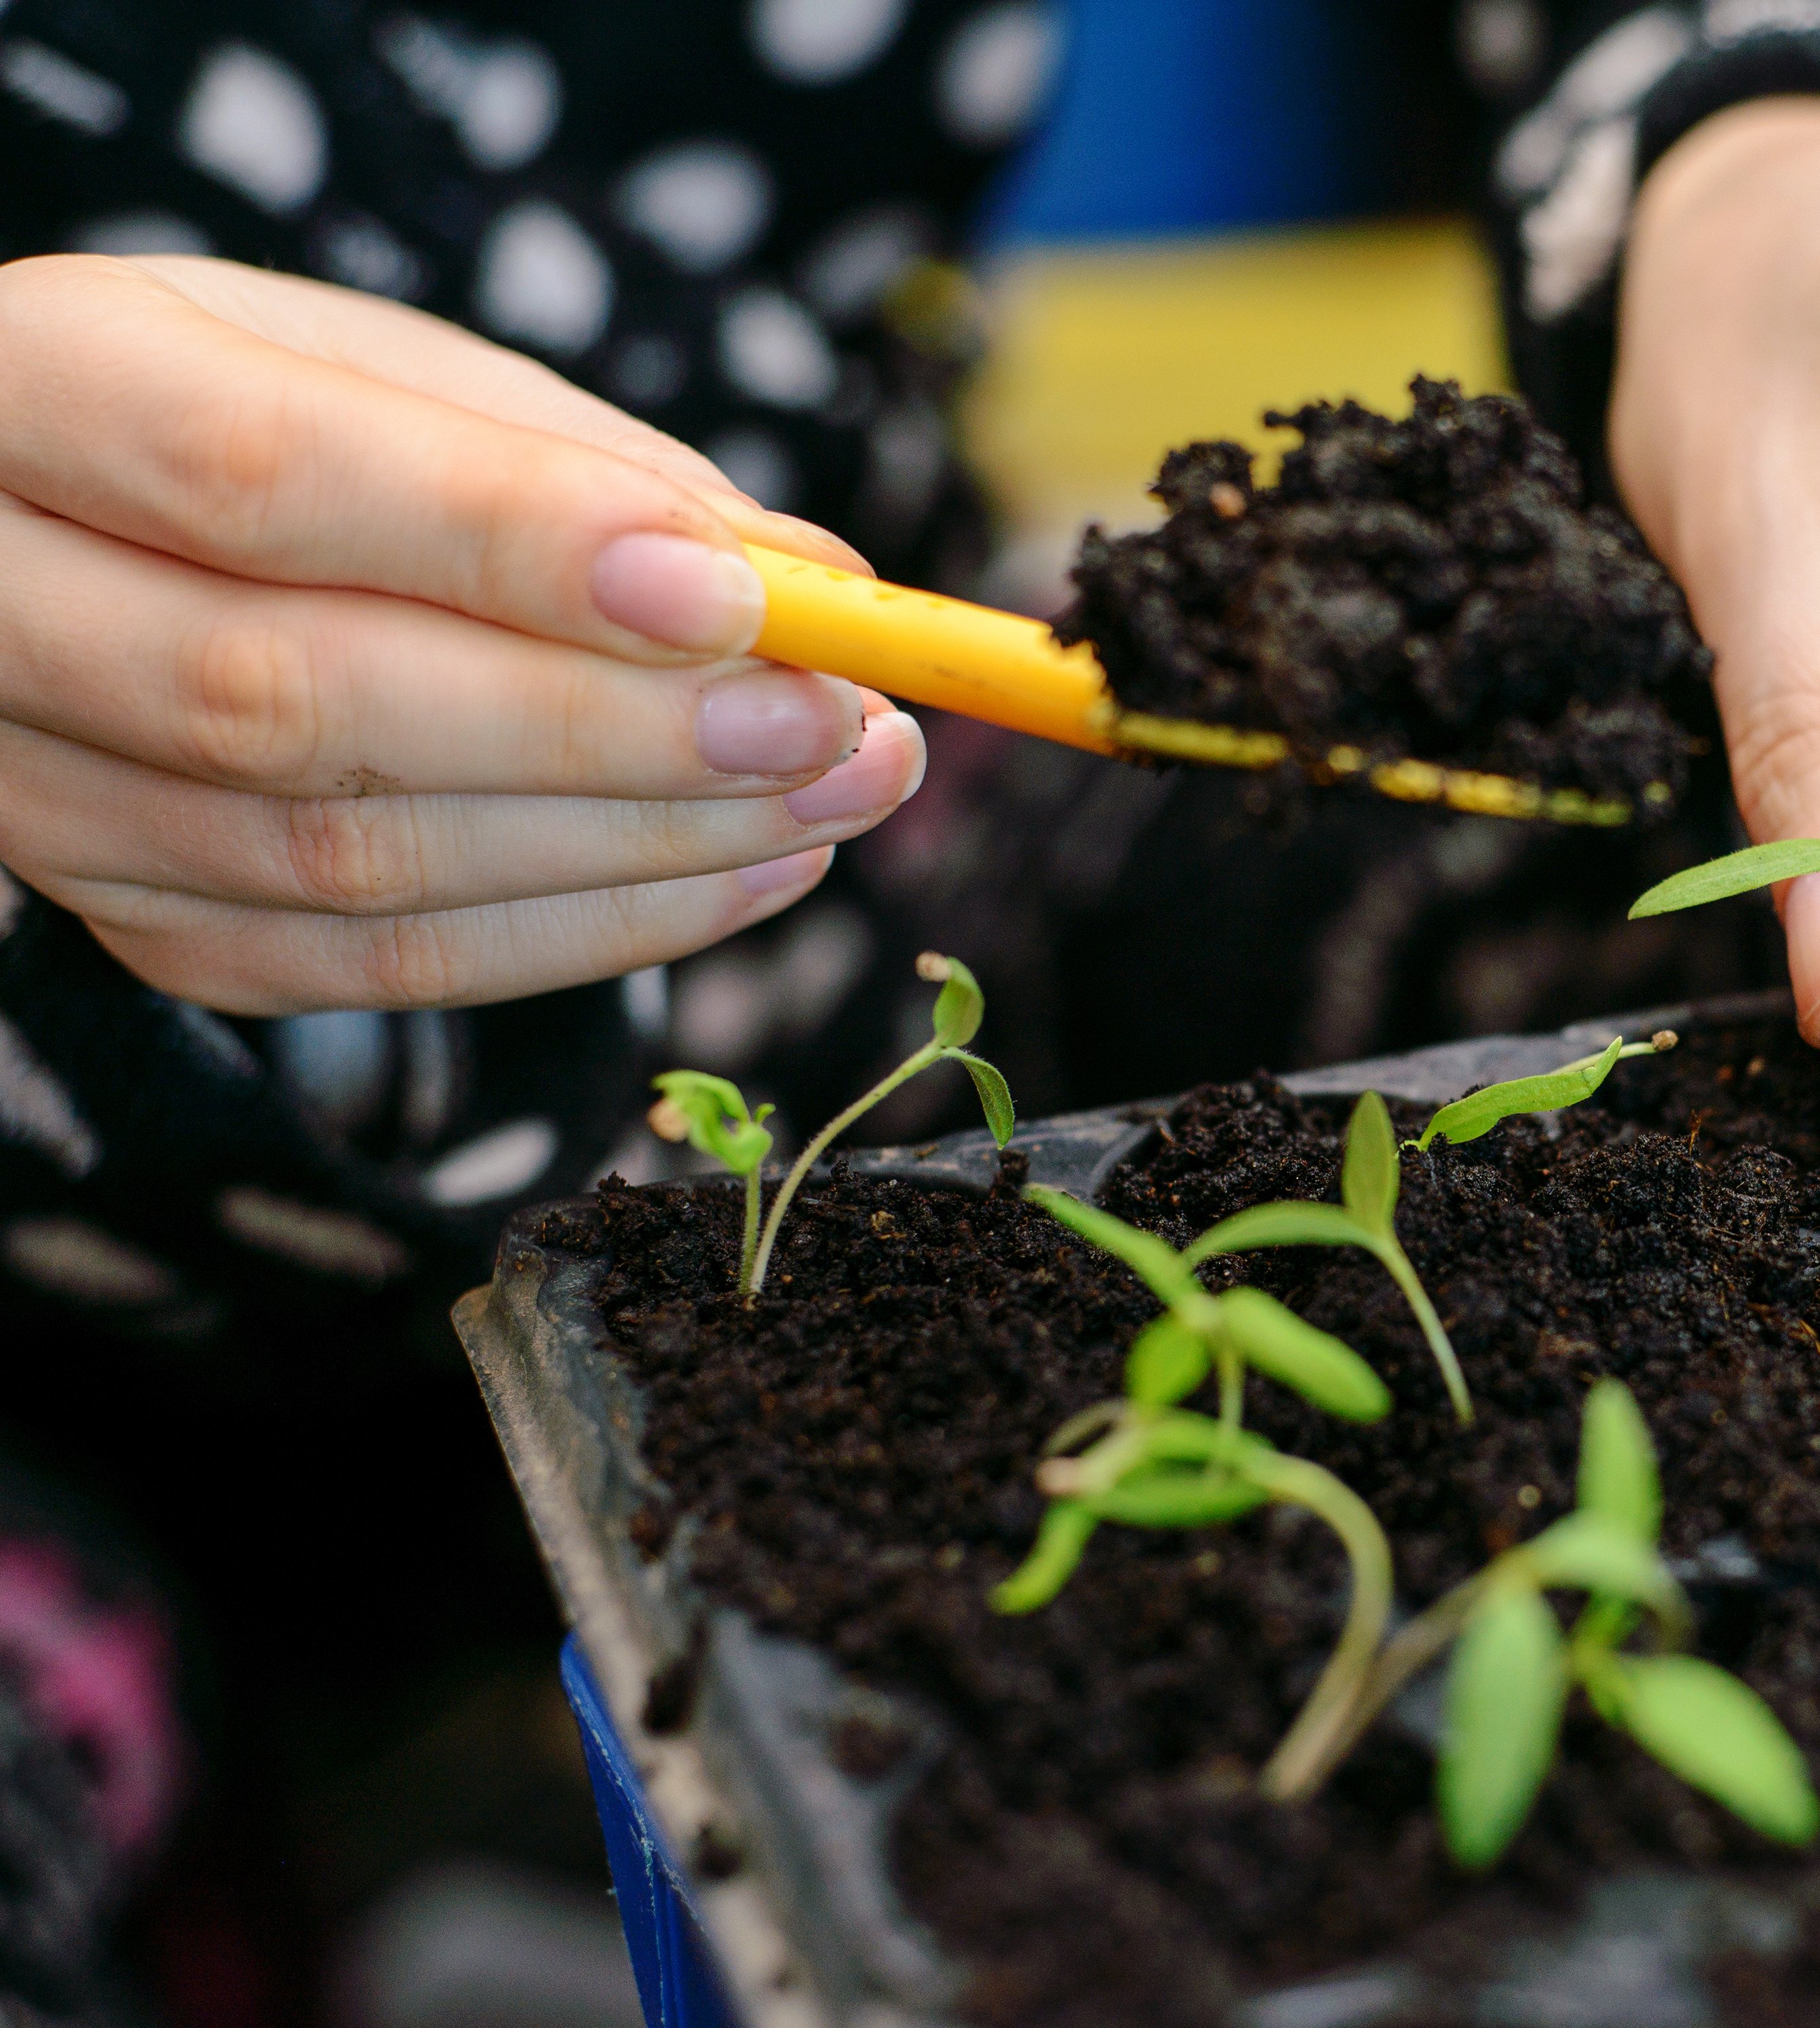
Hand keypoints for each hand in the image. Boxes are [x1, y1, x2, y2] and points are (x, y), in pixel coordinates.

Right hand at [0, 254, 925, 1013]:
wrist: (45, 532)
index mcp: (28, 382)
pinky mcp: (117, 916)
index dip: (514, 545)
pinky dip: (581, 933)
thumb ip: (567, 460)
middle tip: (840, 722)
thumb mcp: (370, 370)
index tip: (747, 592)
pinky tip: (743, 876)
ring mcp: (30, 785)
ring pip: (342, 862)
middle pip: (301, 702)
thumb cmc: (239, 418)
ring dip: (637, 847)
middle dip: (613, 729)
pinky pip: (358, 965)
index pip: (258, 478)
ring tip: (836, 795)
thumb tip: (804, 573)